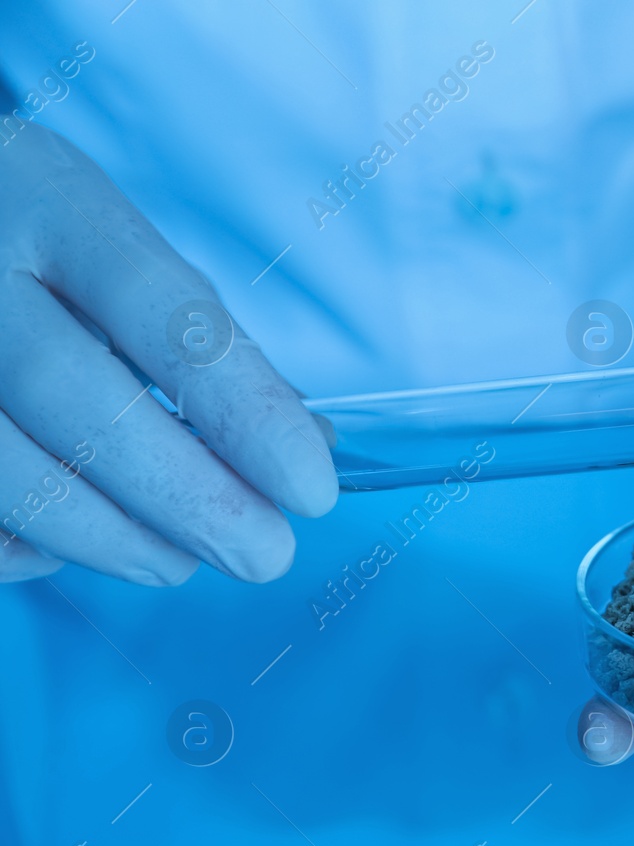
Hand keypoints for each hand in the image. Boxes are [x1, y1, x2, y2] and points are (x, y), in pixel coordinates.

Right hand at [0, 125, 335, 584]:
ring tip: (175, 563)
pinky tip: (66, 546)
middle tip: (263, 554)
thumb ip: (205, 342)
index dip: (243, 408)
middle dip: (184, 494)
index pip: (165, 311)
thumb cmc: (30, 236)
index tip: (311, 487)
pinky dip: (17, 542)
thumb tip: (306, 447)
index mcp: (52, 202)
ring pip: (2, 463)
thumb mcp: (115, 246)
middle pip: (75, 395)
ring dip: (106, 535)